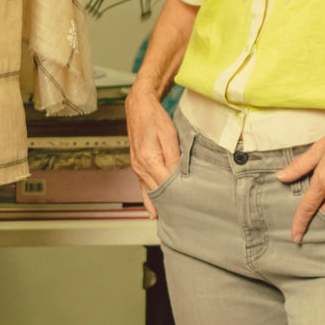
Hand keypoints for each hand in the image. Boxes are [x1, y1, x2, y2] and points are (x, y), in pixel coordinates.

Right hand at [125, 86, 179, 217]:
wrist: (139, 107)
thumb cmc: (155, 118)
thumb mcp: (169, 135)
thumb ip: (173, 157)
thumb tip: (179, 176)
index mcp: (148, 160)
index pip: (164, 185)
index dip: (176, 195)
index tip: (188, 205)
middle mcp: (139, 167)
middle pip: (156, 192)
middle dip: (169, 203)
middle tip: (183, 216)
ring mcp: (136, 167)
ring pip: (148, 191)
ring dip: (159, 203)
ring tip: (172, 218)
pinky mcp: (137, 166)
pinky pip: (143, 186)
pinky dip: (149, 199)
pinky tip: (153, 211)